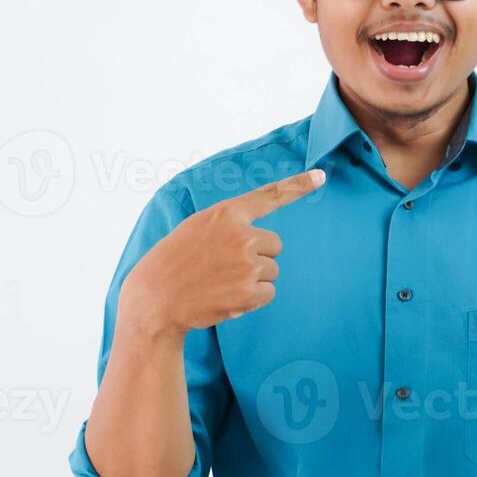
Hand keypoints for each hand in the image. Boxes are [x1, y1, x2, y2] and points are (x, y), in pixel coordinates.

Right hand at [119, 169, 325, 338]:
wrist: (155, 297)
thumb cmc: (175, 261)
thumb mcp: (198, 228)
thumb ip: (229, 225)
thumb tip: (260, 239)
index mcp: (227, 213)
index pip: (269, 196)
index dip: (298, 186)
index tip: (320, 176)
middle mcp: (241, 235)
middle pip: (275, 245)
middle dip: (258, 257)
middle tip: (225, 267)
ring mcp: (247, 264)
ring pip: (272, 271)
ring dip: (253, 280)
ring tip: (220, 283)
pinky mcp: (249, 291)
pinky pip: (268, 294)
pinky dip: (253, 300)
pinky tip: (227, 298)